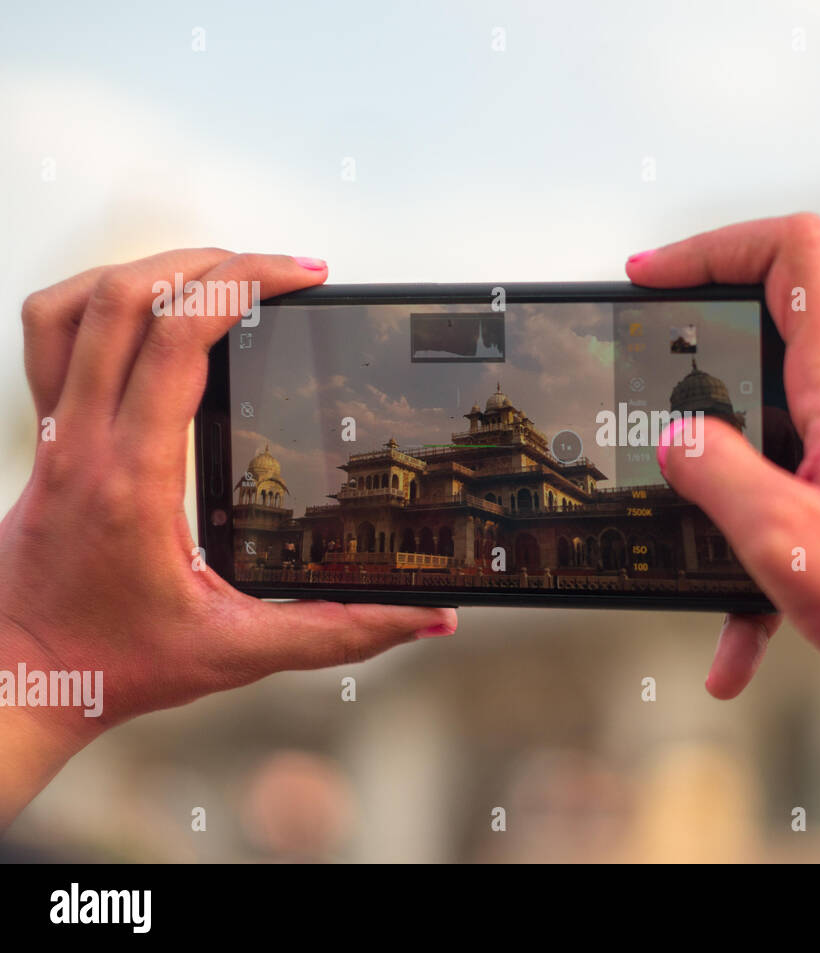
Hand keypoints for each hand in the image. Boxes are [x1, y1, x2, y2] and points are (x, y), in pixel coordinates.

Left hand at [0, 250, 455, 828]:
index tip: (301, 276)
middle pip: (127, 297)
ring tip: (218, 271)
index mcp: (136, 479)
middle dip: (214, 261)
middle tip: (281, 269)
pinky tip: (148, 310)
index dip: (243, 285)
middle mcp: (84, 442)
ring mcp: (53, 435)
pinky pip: (50, 333)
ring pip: (76, 303)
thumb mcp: (239, 652)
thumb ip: (340, 633)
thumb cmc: (111, 663)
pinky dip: (98, 297)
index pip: (177, 339)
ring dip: (150, 268)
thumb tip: (424, 619)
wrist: (14, 683)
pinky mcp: (43, 439)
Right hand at [628, 214, 819, 860]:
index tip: (648, 279)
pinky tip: (736, 645)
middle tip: (648, 432)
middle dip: (697, 393)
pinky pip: (800, 506)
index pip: (793, 256)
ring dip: (726, 504)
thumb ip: (714, 473)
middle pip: (767, 347)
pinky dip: (762, 559)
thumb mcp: (781, 534)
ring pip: (773, 445)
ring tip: (690, 575)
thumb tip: (675, 437)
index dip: (715, 246)